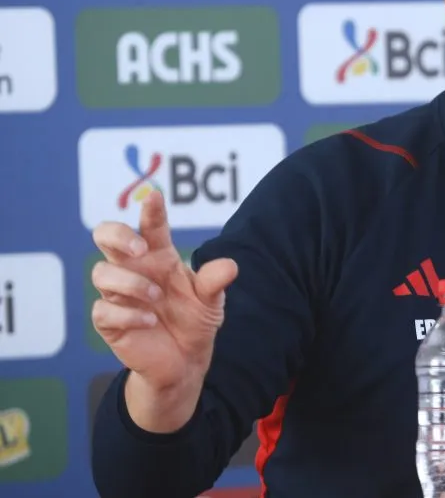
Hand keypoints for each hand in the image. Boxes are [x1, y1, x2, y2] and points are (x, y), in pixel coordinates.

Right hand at [90, 190, 237, 392]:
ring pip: (102, 273)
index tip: (155, 196)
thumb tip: (230, 265)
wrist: (184, 361)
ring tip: (156, 298)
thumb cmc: (194, 320)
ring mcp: (118, 295)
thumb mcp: (211, 300)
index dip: (151, 210)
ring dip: (130, 283)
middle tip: (140, 249)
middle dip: (117, 235)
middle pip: (105, 236)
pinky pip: (103, 311)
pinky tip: (149, 321)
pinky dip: (127, 314)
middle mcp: (135, 270)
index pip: (151, 226)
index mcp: (159, 256)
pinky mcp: (109, 322)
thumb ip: (215, 281)